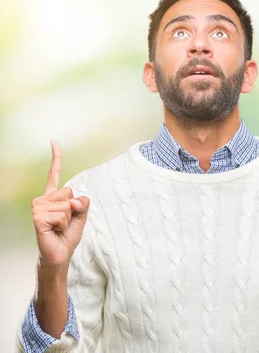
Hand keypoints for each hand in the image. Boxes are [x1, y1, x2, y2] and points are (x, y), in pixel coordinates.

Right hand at [31, 140, 89, 267]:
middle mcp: (43, 199)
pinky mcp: (37, 217)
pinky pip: (62, 214)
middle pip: (69, 191)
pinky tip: (54, 230)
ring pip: (67, 204)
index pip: (54, 174)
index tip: (53, 142)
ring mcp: (38, 207)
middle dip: (74, 208)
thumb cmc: (68, 234)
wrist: (60, 253)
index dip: (55, 158)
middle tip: (65, 221)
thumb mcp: (82, 215)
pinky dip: (64, 224)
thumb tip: (74, 200)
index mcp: (53, 197)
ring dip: (69, 218)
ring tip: (59, 226)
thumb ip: (83, 203)